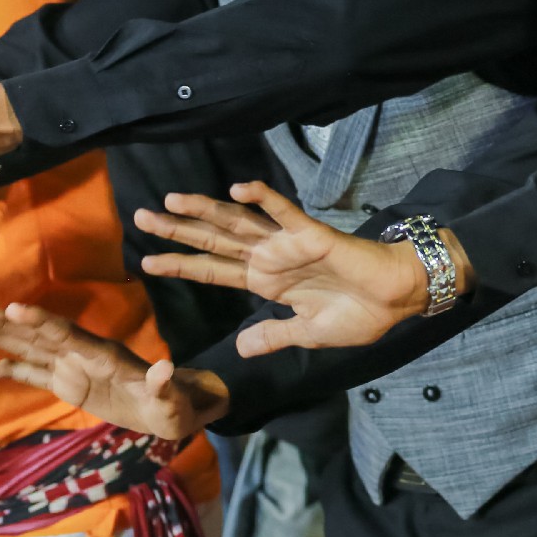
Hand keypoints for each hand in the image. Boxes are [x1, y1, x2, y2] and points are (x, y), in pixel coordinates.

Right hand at [0, 301, 225, 440]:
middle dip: (5, 322)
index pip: (67, 333)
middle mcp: (82, 354)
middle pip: (38, 334)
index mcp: (104, 354)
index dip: (40, 320)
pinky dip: (10, 371)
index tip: (12, 307)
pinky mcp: (68, 384)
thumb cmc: (173, 406)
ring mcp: (72, 367)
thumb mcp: (171, 402)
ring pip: (29, 347)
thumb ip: (163, 387)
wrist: (171, 409)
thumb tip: (165, 369)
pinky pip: (34, 374)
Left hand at [135, 183, 433, 356]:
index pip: (213, 271)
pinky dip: (262, 198)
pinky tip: (239, 187)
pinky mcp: (311, 235)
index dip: (181, 265)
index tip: (146, 262)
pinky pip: (283, 213)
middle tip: (140, 216)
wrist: (396, 301)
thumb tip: (242, 349)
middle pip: (214, 240)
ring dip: (206, 210)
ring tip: (171, 199)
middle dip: (177, 229)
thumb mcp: (309, 335)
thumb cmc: (359, 316)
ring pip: (238, 222)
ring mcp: (287, 244)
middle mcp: (270, 258)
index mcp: (266, 282)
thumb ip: (274, 336)